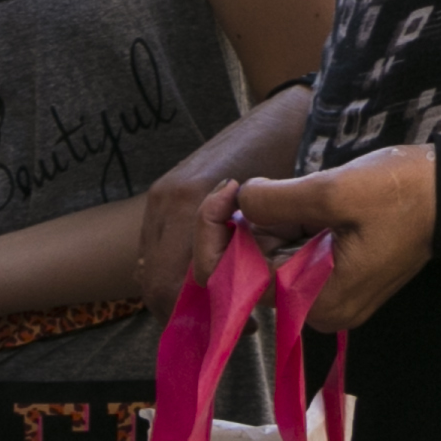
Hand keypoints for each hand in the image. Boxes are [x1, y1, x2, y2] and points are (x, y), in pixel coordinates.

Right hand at [137, 85, 312, 312]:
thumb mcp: (277, 219)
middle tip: (234, 320)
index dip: (201, 314)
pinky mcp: (162, 195)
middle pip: (154, 283)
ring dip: (182, 293)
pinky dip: (176, 271)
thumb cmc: (289, 161)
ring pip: (151, 269)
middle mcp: (165, 202)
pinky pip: (156, 249)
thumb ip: (244, 259)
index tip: (244, 323)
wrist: (285, 117)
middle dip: (189, 312)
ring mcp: (158, 198)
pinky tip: (211, 275)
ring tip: (224, 301)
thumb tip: (235, 306)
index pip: (168, 285)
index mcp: (188, 206)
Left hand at [235, 145, 436, 329]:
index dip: (217, 233)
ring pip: (269, 256)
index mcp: (316, 301)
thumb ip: (275, 201)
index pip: (234, 280)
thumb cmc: (403, 193)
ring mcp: (326, 294)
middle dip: (248, 222)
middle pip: (249, 268)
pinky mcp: (334, 275)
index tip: (228, 191)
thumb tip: (238, 202)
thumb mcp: (334, 191)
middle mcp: (317, 309)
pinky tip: (312, 202)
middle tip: (265, 183)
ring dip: (272, 220)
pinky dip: (290, 224)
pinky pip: (292, 252)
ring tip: (305, 191)